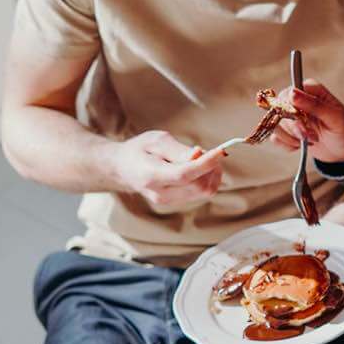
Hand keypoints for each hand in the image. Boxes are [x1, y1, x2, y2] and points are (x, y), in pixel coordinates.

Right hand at [109, 130, 225, 209]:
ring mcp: (169, 201)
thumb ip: (178, 150)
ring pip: (204, 192)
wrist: (123, 168)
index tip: (220, 151)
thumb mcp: (156, 140)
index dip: (206, 163)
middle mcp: (160, 194)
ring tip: (200, 158)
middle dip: (211, 167)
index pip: (184, 174)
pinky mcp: (177, 202)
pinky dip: (207, 179)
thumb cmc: (139, 150)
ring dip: (211, 174)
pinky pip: (201, 193)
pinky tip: (199, 168)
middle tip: (206, 151)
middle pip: (199, 186)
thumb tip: (198, 156)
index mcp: (151, 176)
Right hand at [271, 79, 343, 162]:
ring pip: (275, 123)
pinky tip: (300, 146)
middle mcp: (298, 99)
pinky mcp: (286, 130)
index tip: (305, 124)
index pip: (288, 93)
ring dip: (291, 137)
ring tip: (309, 141)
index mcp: (310, 89)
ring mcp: (290, 115)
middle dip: (293, 127)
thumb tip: (292, 93)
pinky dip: (287, 145)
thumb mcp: (334, 118)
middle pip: (279, 109)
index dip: (292, 110)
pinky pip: (275, 137)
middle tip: (311, 136)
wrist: (343, 151)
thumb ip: (314, 105)